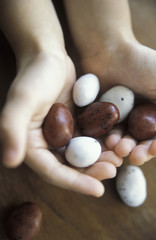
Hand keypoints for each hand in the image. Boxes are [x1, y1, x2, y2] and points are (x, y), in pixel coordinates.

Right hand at [0, 51, 122, 196]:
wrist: (48, 56)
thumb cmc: (34, 75)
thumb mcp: (22, 99)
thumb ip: (12, 129)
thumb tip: (10, 161)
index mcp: (30, 144)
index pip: (52, 172)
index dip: (74, 183)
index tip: (99, 190)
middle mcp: (45, 143)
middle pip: (70, 167)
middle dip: (91, 173)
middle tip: (112, 171)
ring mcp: (60, 135)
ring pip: (81, 156)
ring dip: (99, 160)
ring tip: (117, 159)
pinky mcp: (73, 124)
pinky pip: (88, 140)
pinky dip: (100, 144)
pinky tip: (115, 143)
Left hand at [81, 40, 155, 164]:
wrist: (110, 51)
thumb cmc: (142, 64)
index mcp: (155, 111)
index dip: (155, 146)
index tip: (152, 150)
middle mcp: (139, 117)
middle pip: (140, 141)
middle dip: (139, 150)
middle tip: (134, 156)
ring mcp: (120, 118)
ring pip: (122, 139)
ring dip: (122, 146)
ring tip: (119, 148)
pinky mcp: (102, 117)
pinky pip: (105, 132)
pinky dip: (107, 139)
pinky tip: (107, 142)